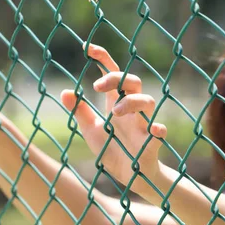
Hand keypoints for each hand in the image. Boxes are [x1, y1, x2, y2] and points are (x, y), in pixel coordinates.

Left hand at [60, 44, 167, 190]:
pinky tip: (152, 130)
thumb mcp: (91, 131)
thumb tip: (65, 92)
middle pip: (132, 81)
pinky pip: (159, 130)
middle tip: (96, 86)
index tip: (87, 48)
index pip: (112, 74)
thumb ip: (80, 112)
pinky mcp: (152, 142)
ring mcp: (143, 124)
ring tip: (114, 113)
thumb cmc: (112, 150)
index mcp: (115, 102)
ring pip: (147, 101)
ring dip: (131, 102)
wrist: (129, 177)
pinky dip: (157, 129)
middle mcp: (131, 109)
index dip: (102, 58)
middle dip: (116, 78)